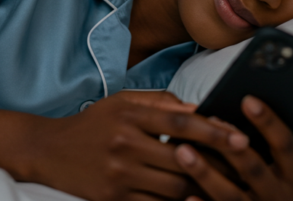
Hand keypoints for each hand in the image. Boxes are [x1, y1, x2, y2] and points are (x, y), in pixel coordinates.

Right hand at [0, 90, 251, 200]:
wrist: (49, 150)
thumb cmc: (94, 123)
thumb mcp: (122, 101)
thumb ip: (161, 103)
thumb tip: (199, 110)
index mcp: (129, 115)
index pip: (179, 122)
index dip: (213, 129)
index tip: (240, 135)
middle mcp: (123, 144)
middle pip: (182, 159)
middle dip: (216, 164)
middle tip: (243, 167)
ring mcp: (117, 175)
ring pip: (172, 188)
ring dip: (200, 188)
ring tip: (224, 186)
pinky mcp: (112, 199)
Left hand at [173, 96, 292, 200]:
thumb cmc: (275, 178)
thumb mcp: (291, 160)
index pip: (285, 144)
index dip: (268, 121)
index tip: (247, 99)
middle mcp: (278, 197)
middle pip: (254, 168)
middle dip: (231, 145)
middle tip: (209, 120)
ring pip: (230, 195)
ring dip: (206, 173)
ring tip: (183, 150)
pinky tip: (186, 195)